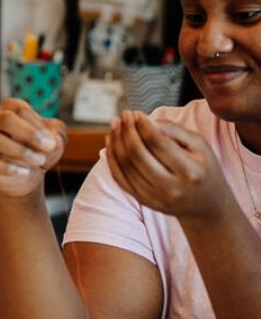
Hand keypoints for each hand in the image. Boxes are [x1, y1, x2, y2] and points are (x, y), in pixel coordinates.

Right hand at [0, 99, 66, 196]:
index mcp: (8, 110)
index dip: (38, 125)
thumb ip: (59, 132)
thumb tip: (54, 137)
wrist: (26, 175)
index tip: (52, 142)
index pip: (20, 109)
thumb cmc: (38, 150)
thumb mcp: (54, 139)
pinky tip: (25, 173)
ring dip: (21, 151)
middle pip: (5, 119)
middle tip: (48, 147)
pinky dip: (9, 168)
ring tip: (39, 161)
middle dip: (29, 134)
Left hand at [105, 111, 228, 217]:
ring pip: (125, 165)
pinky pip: (120, 177)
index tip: (136, 113)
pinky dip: (112, 158)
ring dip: (116, 141)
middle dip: (127, 130)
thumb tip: (145, 119)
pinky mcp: (143, 200)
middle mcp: (171, 187)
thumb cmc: (203, 168)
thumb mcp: (199, 146)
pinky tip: (111, 141)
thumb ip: (174, 130)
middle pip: (137, 154)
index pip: (157, 143)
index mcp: (190, 170)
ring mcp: (155, 197)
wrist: (206, 204)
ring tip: (116, 124)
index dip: (143, 125)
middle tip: (124, 115)